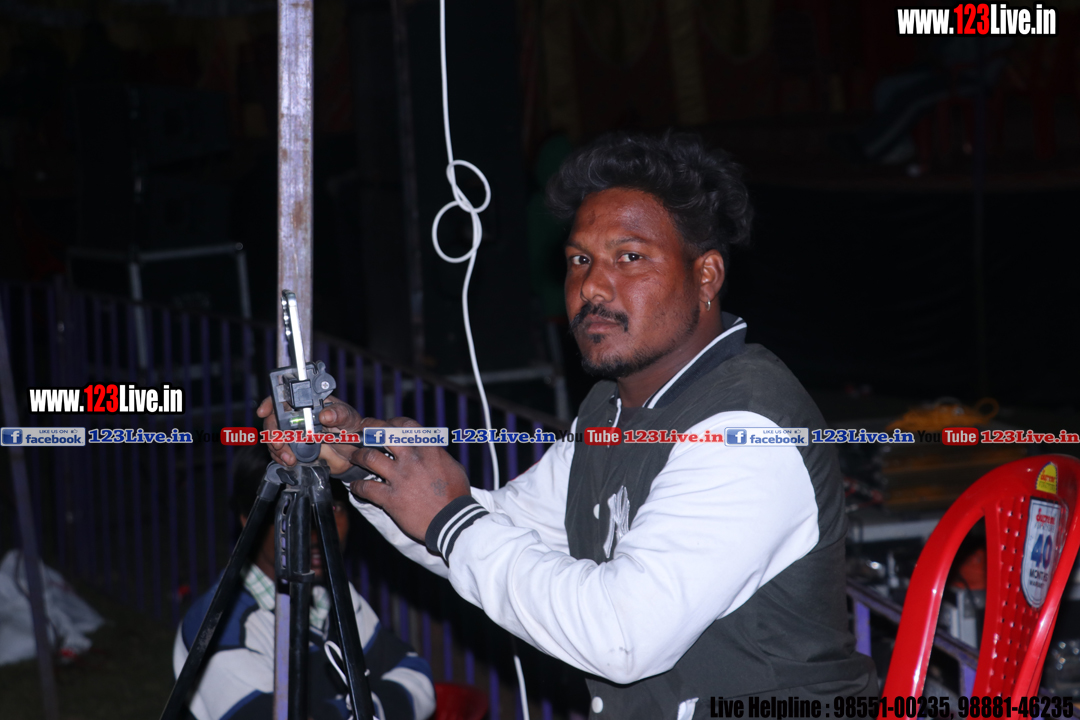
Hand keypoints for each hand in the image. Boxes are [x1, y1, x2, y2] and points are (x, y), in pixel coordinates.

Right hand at [256, 395, 361, 473]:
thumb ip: (339, 414)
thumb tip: (326, 415)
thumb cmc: (351, 426)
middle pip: (274, 420)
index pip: (283, 398)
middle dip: (272, 432)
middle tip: (279, 443)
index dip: (270, 403)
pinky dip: (281, 459)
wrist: (354, 451)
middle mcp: (296, 417)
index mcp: (307, 404)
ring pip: (274, 439)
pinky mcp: (294, 450)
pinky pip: (280, 454)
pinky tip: (290, 462)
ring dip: (277, 449)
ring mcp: (294, 434)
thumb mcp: (348, 417)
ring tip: (290, 458)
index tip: (264, 411)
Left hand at [347, 417, 471, 541]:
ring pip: (369, 457)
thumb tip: (433, 451)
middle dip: (368, 429)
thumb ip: (439, 456)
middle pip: (382, 434)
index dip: (391, 422)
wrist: (452, 521)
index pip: (405, 425)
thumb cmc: (457, 496)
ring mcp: (399, 478)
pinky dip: (357, 486)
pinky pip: (366, 487)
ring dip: (358, 456)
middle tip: (360, 431)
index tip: (384, 426)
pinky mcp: (390, 498)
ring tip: (354, 457)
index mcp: (429, 449)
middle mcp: (412, 459)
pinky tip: (355, 487)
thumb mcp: (455, 467)